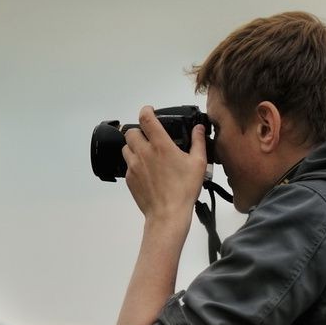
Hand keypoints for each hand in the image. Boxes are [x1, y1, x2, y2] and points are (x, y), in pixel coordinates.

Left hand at [122, 105, 209, 223]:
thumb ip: (198, 142)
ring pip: (126, 147)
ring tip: (146, 153)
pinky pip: (127, 164)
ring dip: (134, 146)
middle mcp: (144, 152)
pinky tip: (146, 170)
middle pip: (131, 131)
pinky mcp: (129, 178)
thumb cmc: (184, 190)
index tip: (150, 111)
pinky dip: (134, 162)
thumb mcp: (198, 163)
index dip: (146, 110)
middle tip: (149, 136)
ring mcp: (134, 165)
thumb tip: (198, 128)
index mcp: (161, 145)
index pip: (146, 118)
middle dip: (139, 130)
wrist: (167, 214)